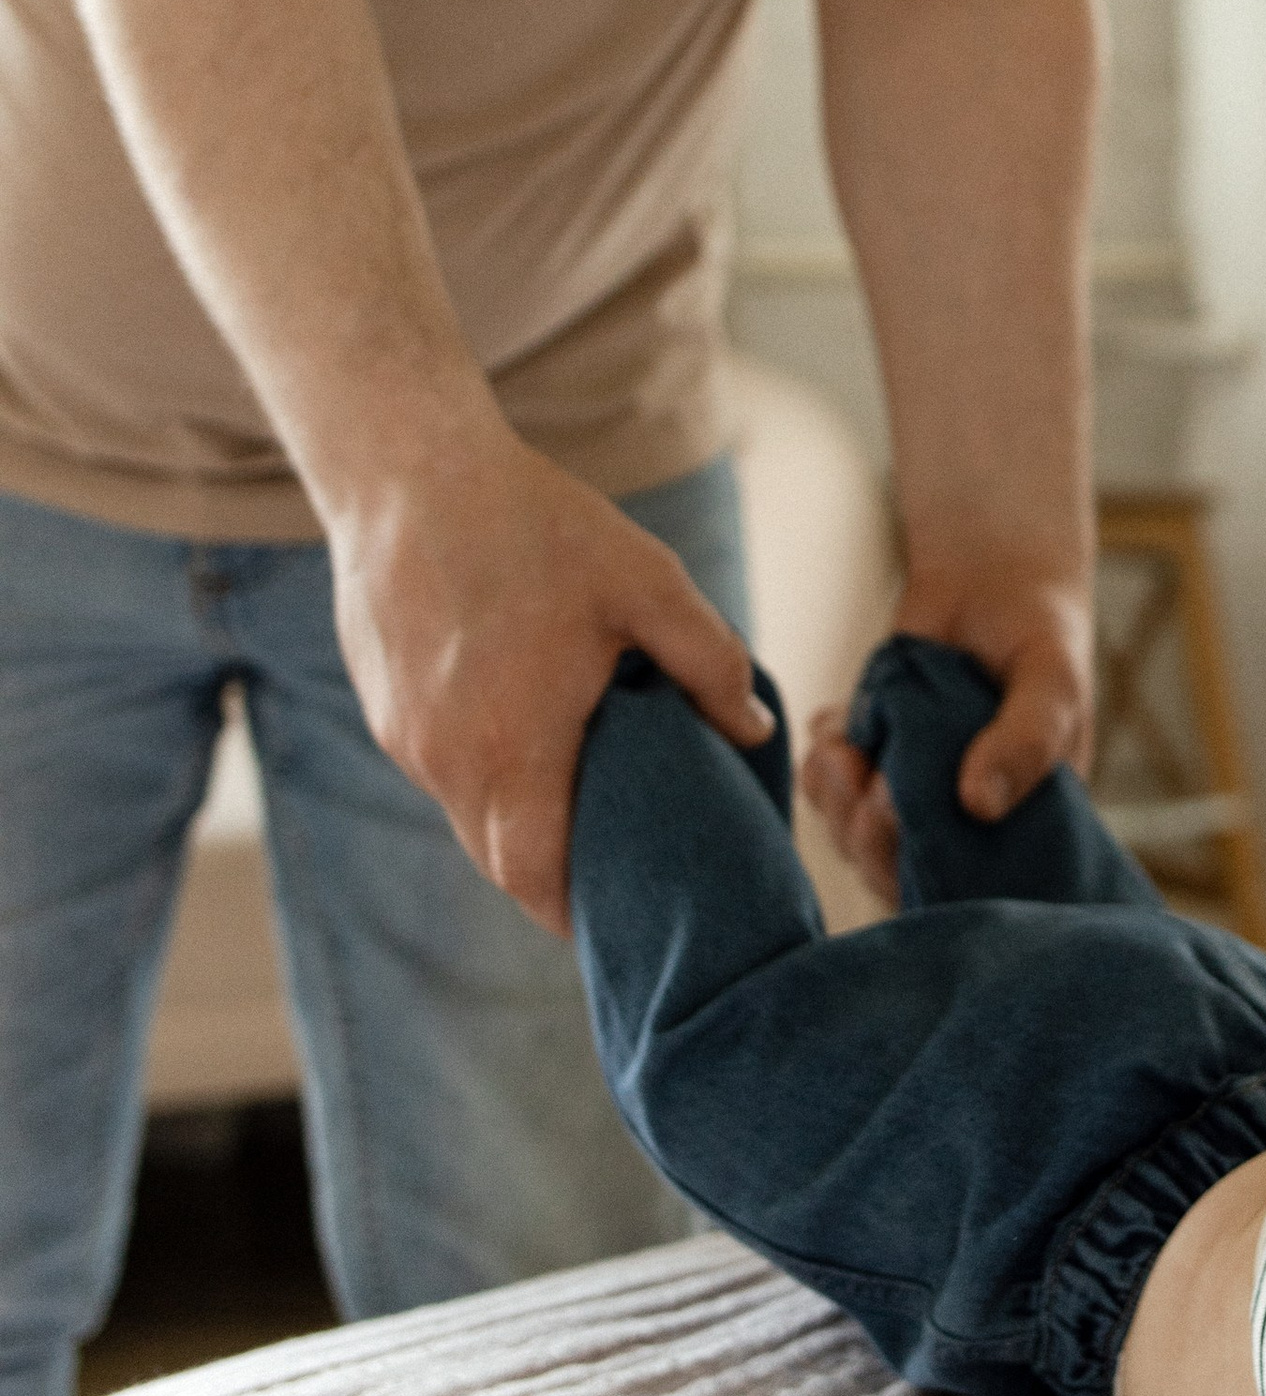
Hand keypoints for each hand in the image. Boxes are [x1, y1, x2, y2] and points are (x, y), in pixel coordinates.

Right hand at [327, 419, 767, 934]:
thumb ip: (710, 664)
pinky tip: (523, 730)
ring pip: (465, 813)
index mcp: (513, 749)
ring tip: (577, 798)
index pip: (536, 877)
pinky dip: (482, 771)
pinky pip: (437, 767)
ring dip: (515, 819)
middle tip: (610, 871)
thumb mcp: (648, 585)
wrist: (408, 471)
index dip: (574, 912)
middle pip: (497, 859)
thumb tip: (752, 731)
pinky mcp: (383, 706)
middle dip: (551, 878)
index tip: (614, 925)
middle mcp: (445, 760)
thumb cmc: (534, 526)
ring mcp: (404, 736)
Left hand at [800, 551, 1092, 902]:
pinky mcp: (874, 763)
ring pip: (855, 838)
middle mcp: (965, 826)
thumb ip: (1027, 741)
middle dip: (869, 839)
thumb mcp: (1052, 684)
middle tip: (868, 781)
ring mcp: (914, 797)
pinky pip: (829, 791)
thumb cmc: (1040, 639)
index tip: (899, 817)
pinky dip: (822, 764)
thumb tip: (979, 805)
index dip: (924, 879)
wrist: (991, 580)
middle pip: (900, 876)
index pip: (970, 893)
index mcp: (1023, 830)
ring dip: (836, 801)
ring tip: (845, 745)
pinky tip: (840, 722)